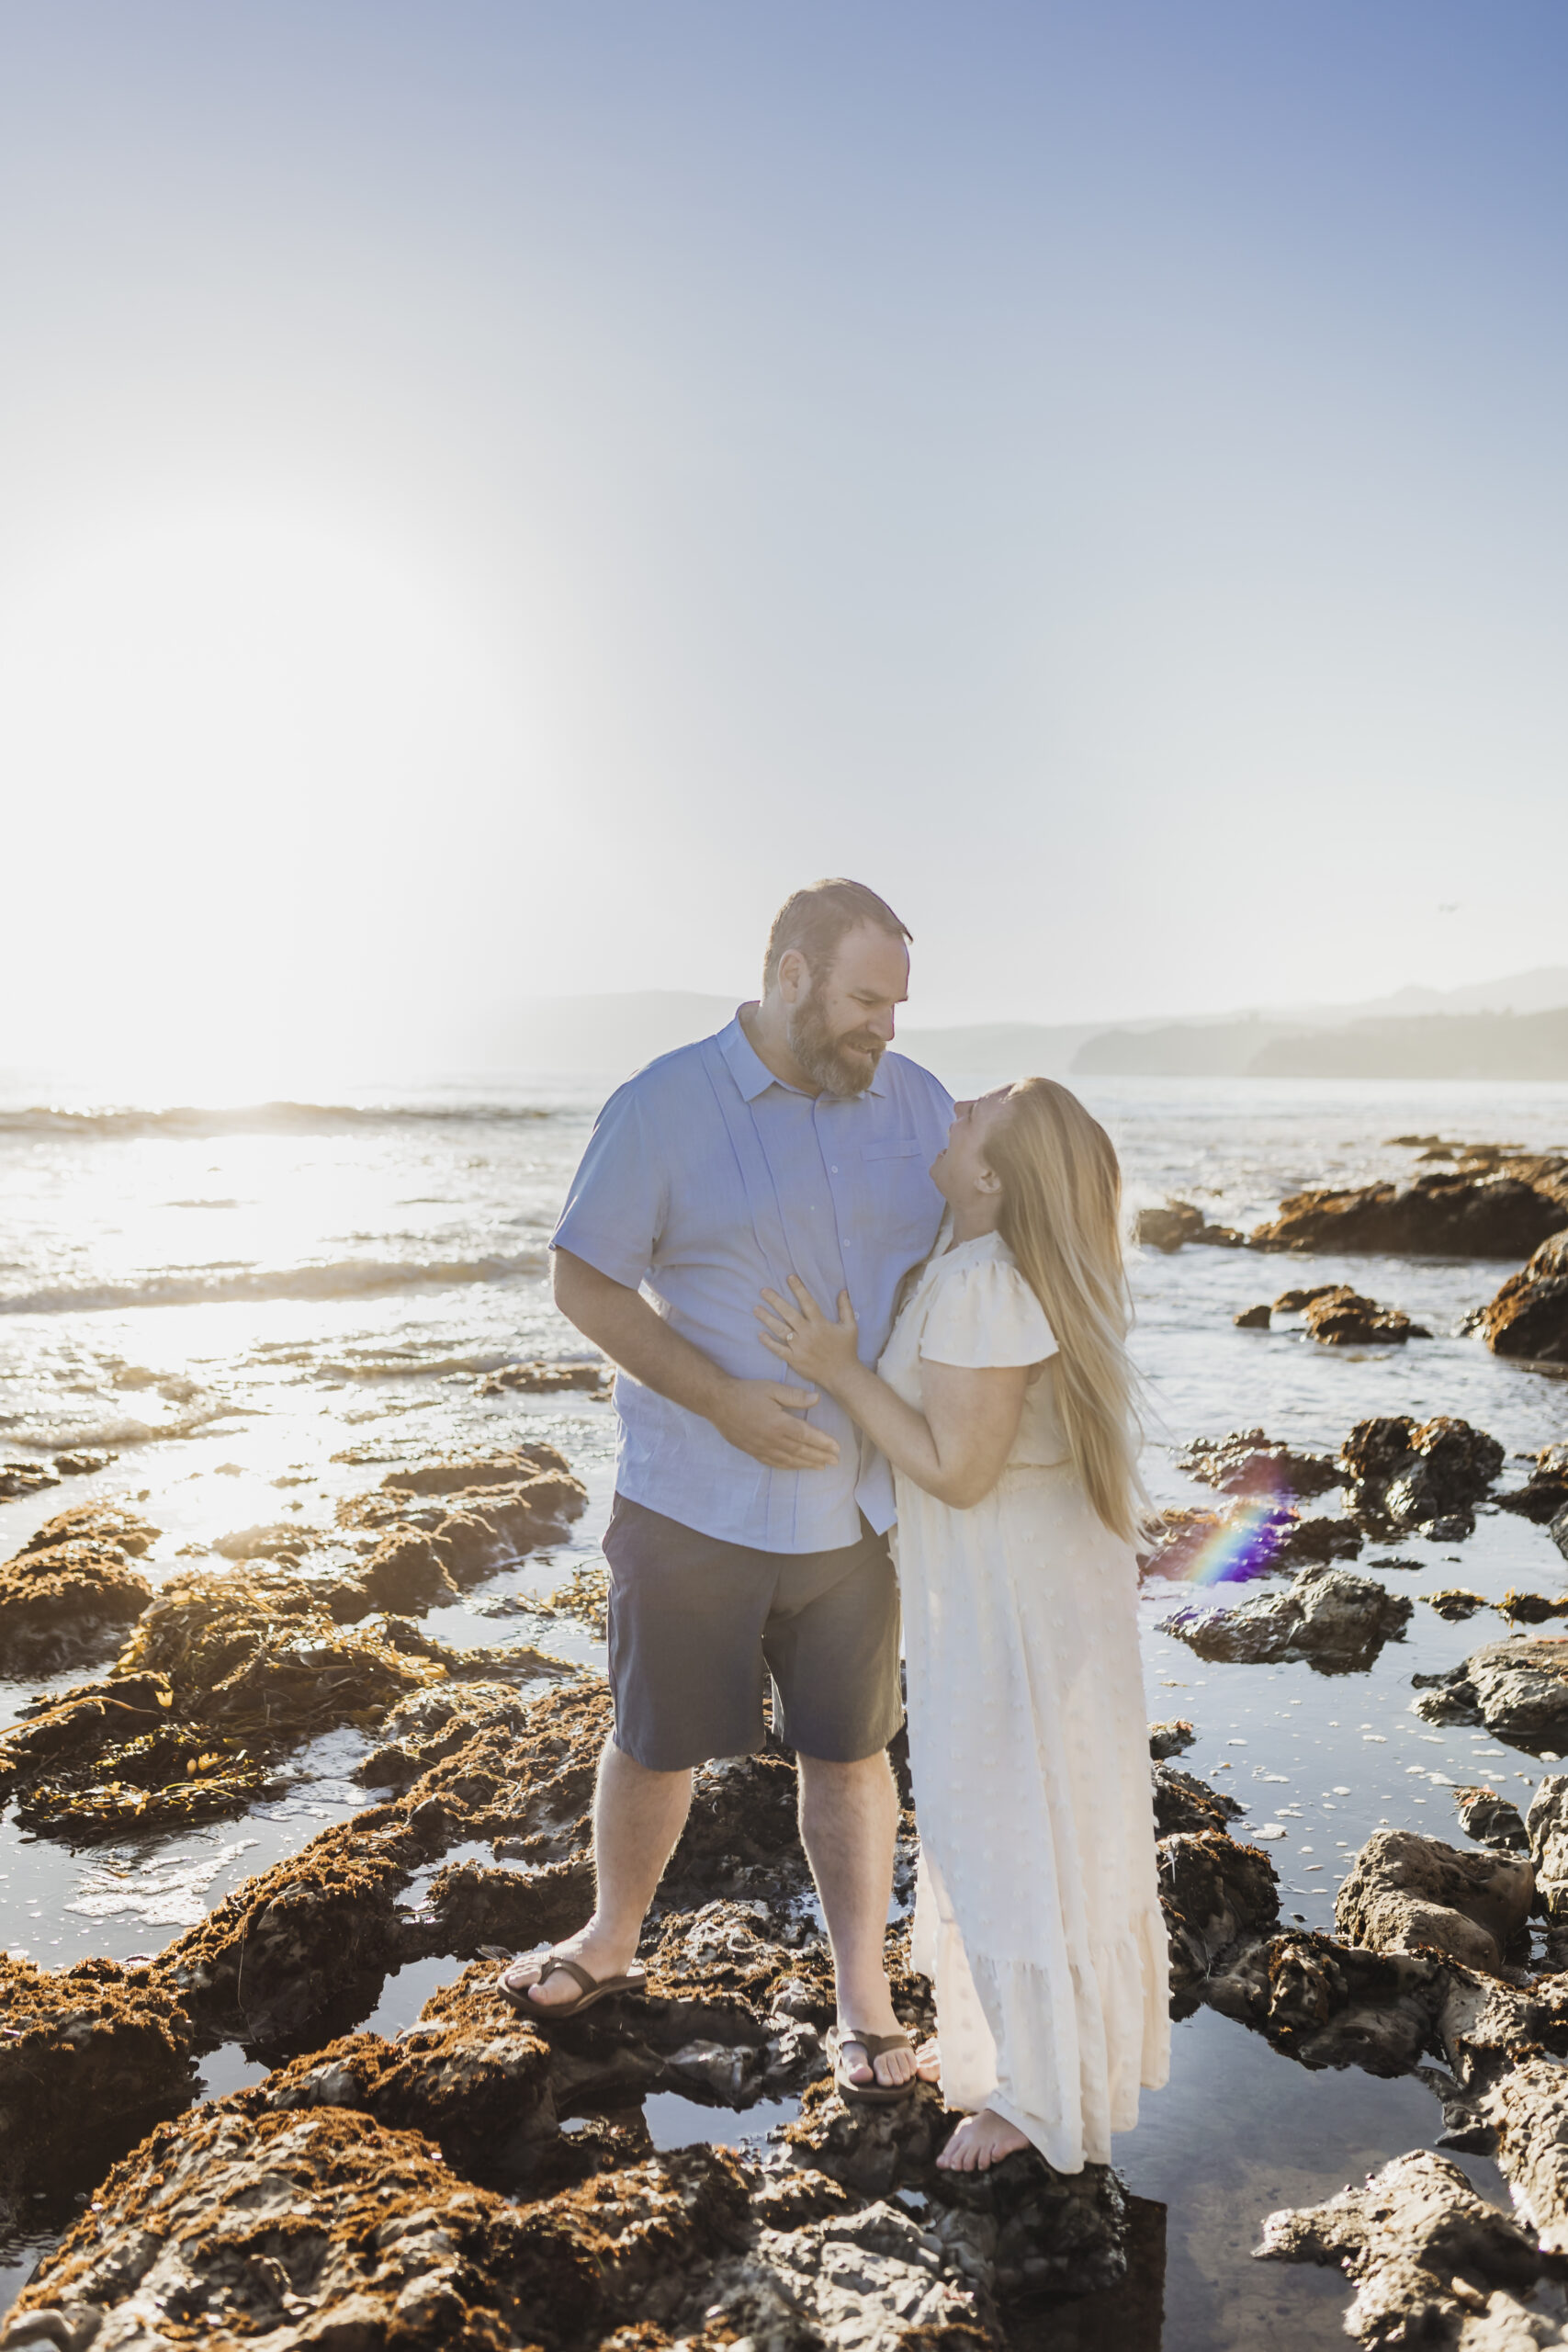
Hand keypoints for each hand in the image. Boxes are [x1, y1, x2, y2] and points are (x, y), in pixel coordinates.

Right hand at [711, 1378, 840, 1469]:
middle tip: (835, 1461)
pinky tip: (796, 1466)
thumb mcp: (772, 1388)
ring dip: (807, 1464)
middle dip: (820, 1456)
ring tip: (821, 1466)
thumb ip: (794, 1396)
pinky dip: (788, 1466)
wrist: (718, 1403)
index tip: (837, 1448)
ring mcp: (762, 1448)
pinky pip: (774, 1463)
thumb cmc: (746, 1392)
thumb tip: (817, 1399)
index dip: (824, 1443)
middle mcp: (772, 1439)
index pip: (807, 1436)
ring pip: (789, 1460)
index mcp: (779, 1423)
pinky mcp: (753, 1451)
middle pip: (801, 1451)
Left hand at [756, 1276, 861, 1390]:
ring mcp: (799, 1347)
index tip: (789, 1277)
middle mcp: (808, 1333)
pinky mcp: (794, 1359)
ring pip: (780, 1330)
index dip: (798, 1289)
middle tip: (763, 1290)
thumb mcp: (850, 1327)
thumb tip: (843, 1291)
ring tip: (756, 1309)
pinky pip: (778, 1350)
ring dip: (767, 1318)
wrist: (842, 1375)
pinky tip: (759, 1334)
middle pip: (789, 1313)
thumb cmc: (847, 1350)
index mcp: (820, 1324)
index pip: (807, 1302)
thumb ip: (846, 1308)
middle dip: (775, 1300)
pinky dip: (768, 1342)